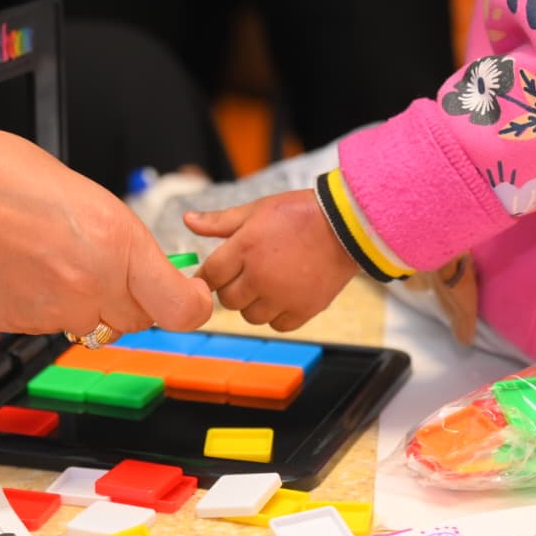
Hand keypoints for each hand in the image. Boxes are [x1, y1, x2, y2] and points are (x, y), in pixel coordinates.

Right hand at [0, 123, 212, 335]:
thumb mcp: (84, 193)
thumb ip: (121, 241)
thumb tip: (143, 269)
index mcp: (117, 242)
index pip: (181, 310)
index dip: (191, 305)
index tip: (188, 294)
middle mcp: (91, 285)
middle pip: (137, 321)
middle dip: (130, 299)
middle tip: (101, 263)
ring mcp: (52, 312)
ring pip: (92, 325)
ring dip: (85, 303)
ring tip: (49, 258)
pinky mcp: (18, 325)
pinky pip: (50, 325)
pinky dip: (45, 305)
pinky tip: (22, 269)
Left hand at [184, 189, 357, 330]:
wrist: (348, 226)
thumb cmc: (300, 213)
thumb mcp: (257, 210)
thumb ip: (220, 222)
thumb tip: (187, 220)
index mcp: (245, 247)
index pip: (211, 275)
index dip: (208, 277)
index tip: (213, 276)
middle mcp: (260, 275)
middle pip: (228, 300)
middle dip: (232, 289)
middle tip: (246, 275)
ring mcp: (282, 295)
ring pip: (250, 316)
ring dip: (253, 304)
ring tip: (267, 284)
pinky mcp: (304, 309)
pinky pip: (277, 325)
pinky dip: (277, 315)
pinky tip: (284, 296)